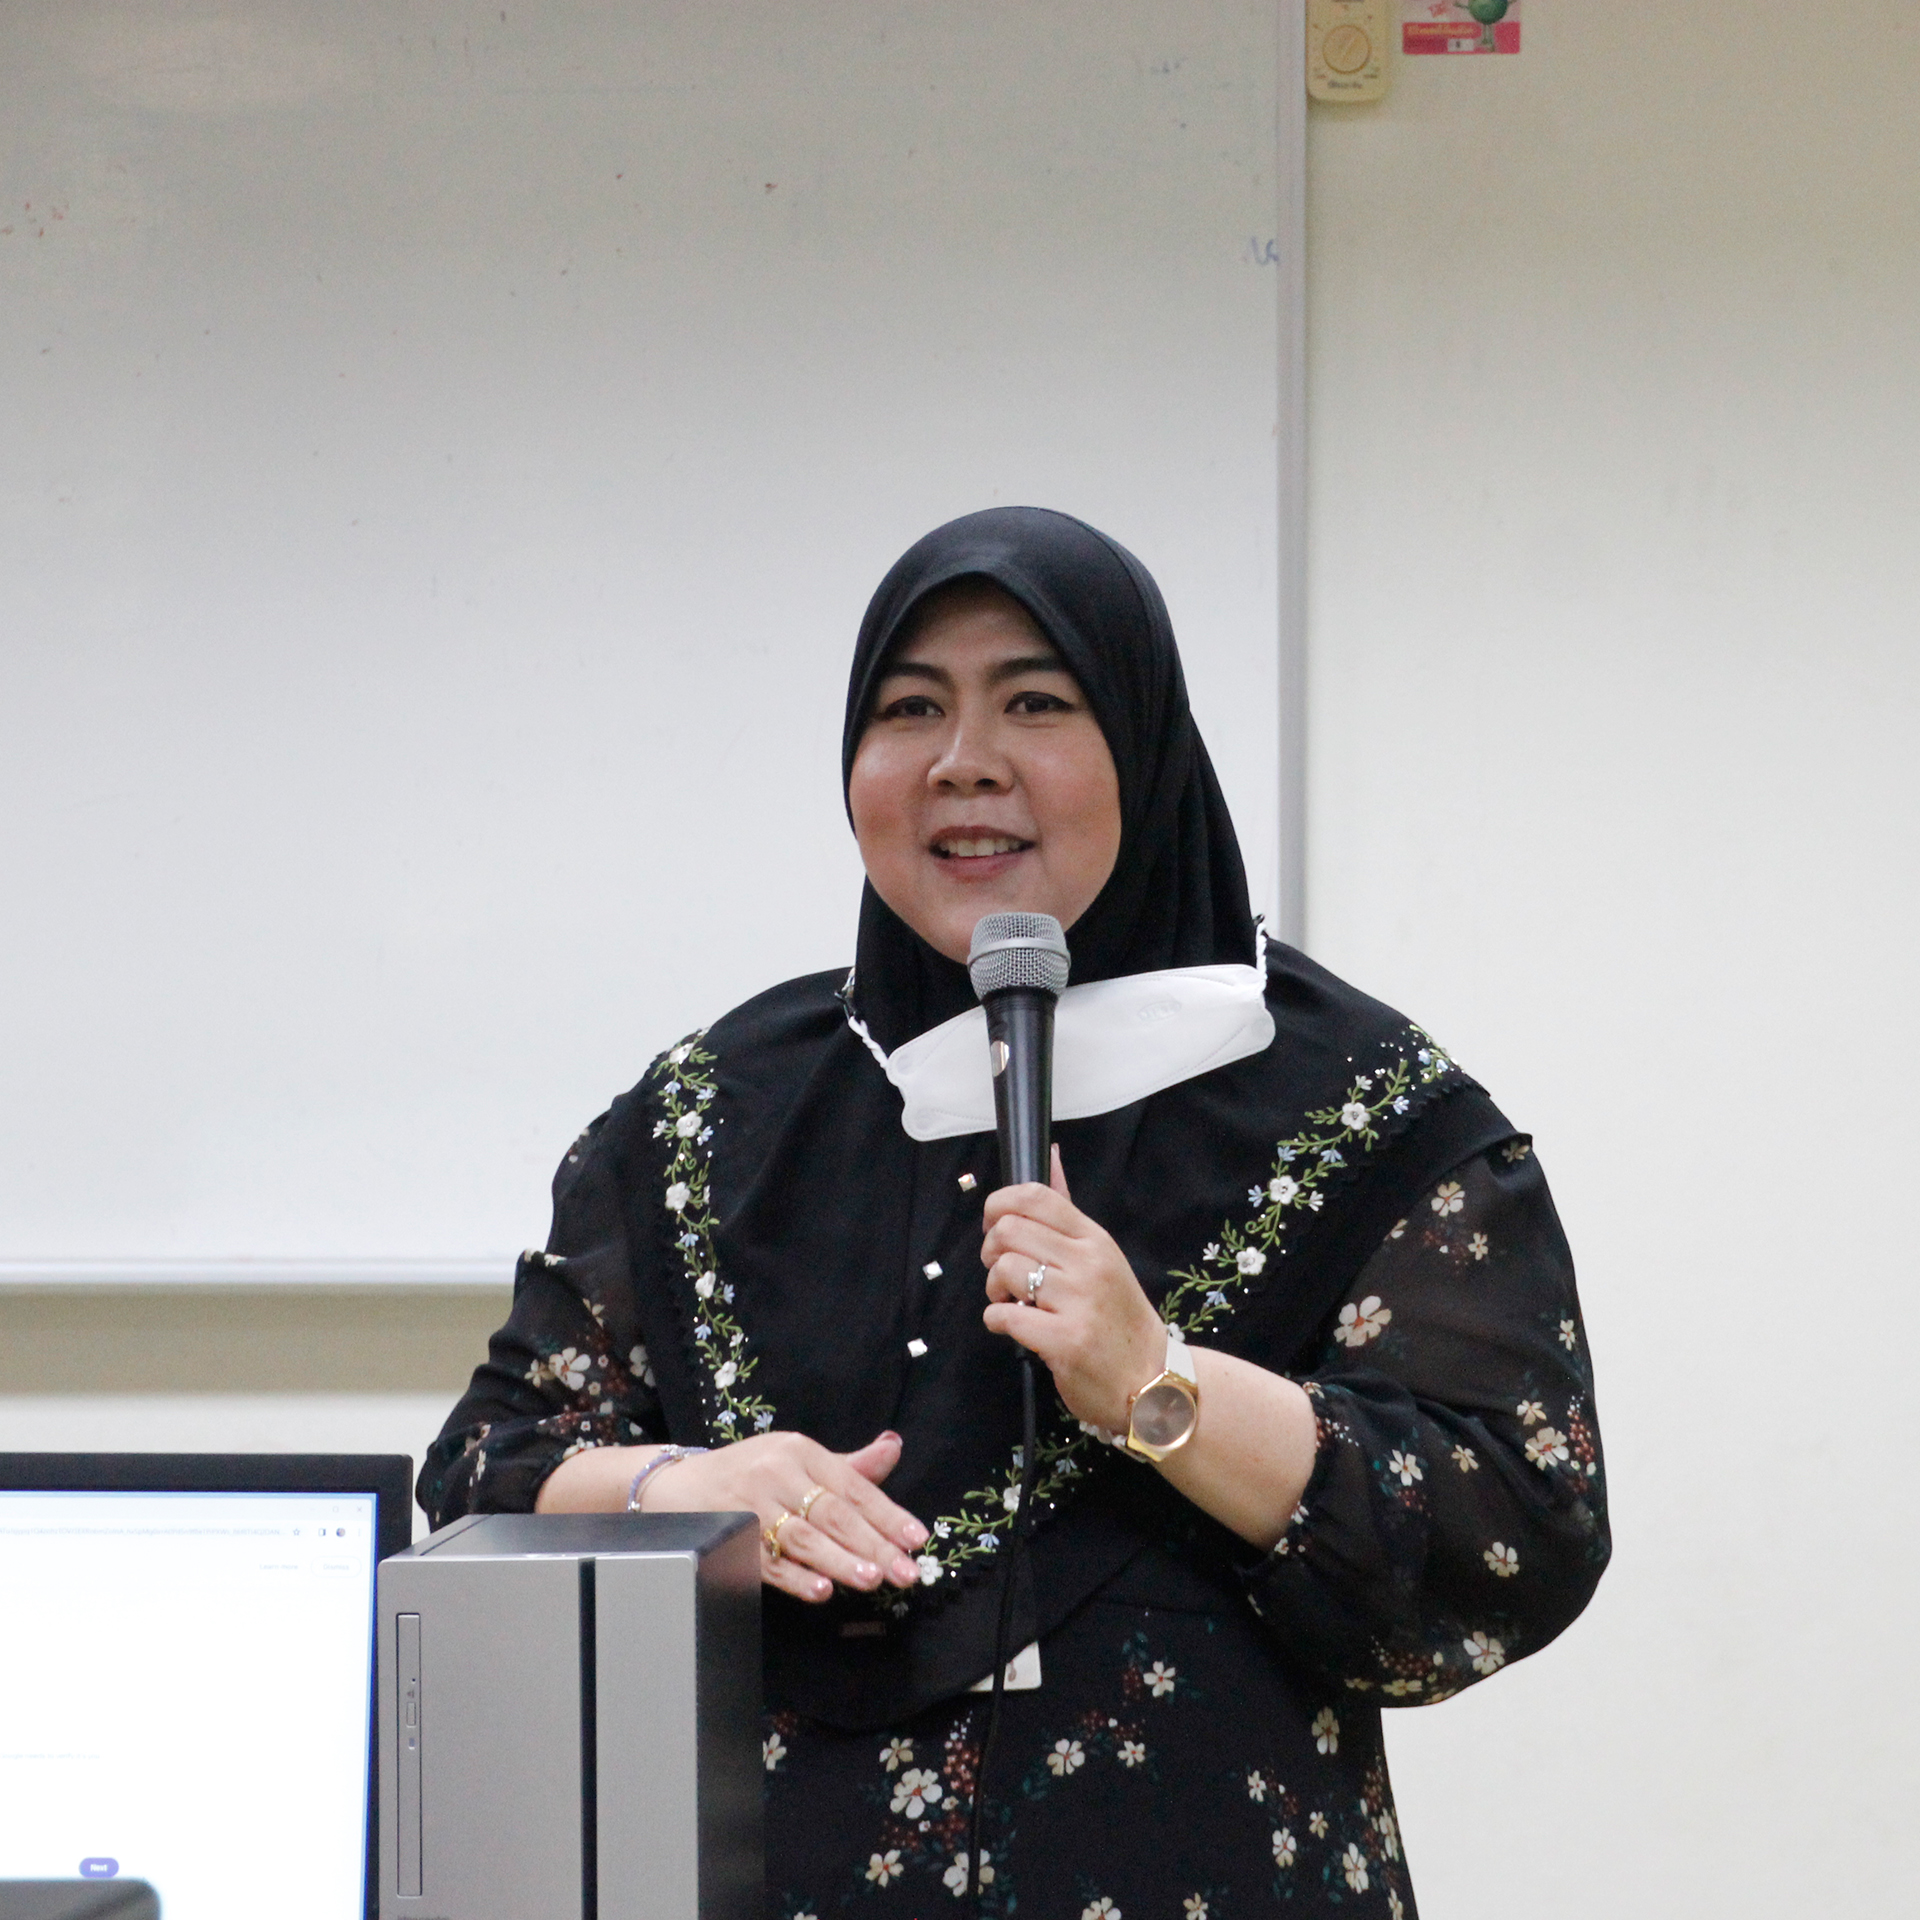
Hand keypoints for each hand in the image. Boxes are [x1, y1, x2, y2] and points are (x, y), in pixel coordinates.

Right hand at [642, 1429, 929, 1604]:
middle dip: (872, 1544)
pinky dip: (794, 1577)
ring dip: (838, 1560)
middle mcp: (776, 1473)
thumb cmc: (751, 1471)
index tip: (917, 1539)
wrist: (678, 1484)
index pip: (851, 1485)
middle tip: (905, 1572)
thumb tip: (893, 1448)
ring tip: (872, 1579)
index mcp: (800, 1451)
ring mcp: (751, 1505)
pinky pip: (767, 1560)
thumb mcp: (798, 1458)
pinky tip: (819, 1590)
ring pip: (802, 1536)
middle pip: (831, 1513)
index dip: (886, 1513)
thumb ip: (849, 1466)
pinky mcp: (731, 1535)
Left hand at [980, 1147, 1167, 1433]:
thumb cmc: (1118, 1318)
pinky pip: (1005, 1317)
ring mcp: (1078, 1302)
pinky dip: (996, 1321)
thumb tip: (1050, 1154)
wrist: (1152, 1382)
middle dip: (990, 1252)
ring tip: (1011, 1303)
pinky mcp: (1065, 1341)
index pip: (1036, 1196)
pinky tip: (1012, 1327)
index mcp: (1094, 1239)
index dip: (1000, 1205)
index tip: (995, 1228)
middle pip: (1009, 1230)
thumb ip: (1068, 1211)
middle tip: (1002, 1274)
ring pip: (1004, 1270)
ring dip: (994, 1289)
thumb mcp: (1101, 1257)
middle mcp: (1088, 1264)